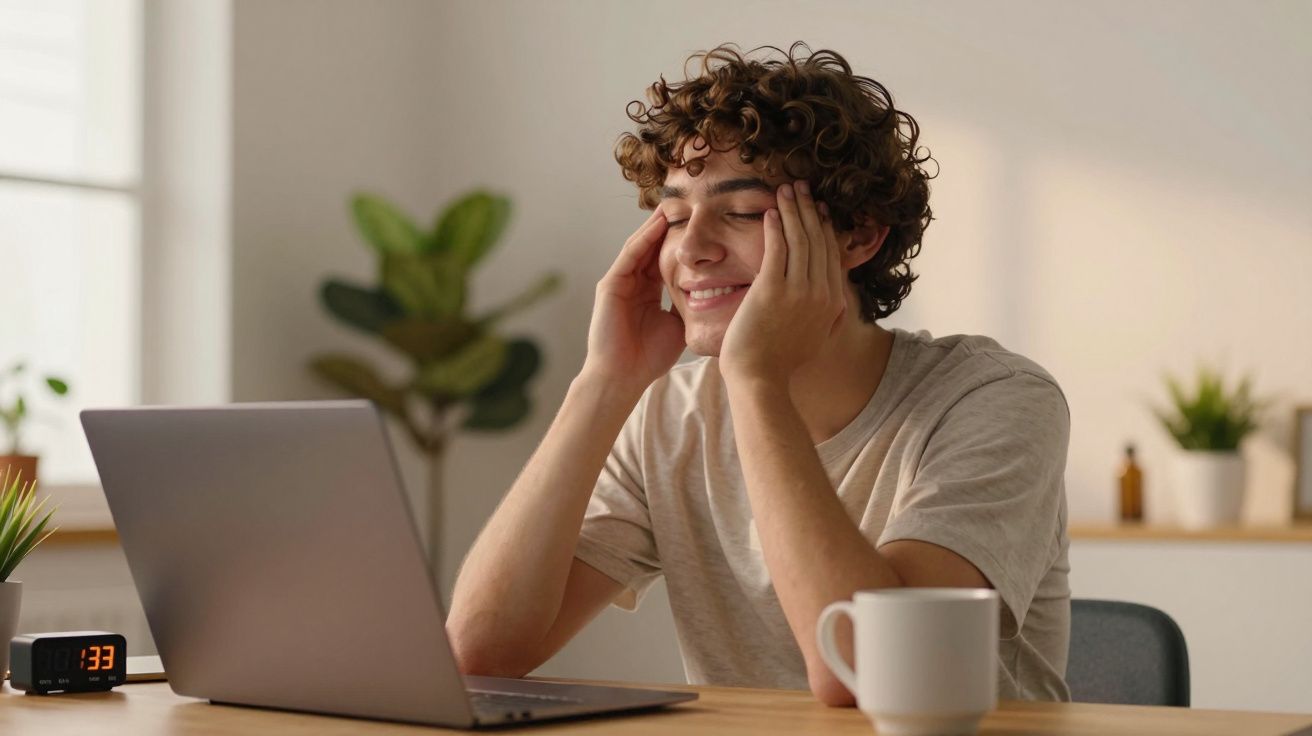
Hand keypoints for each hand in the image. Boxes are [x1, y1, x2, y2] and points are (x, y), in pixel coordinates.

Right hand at [580, 206, 685, 393]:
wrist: (622, 378)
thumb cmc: (648, 359)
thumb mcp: (677, 326)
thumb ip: (688, 307)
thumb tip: (715, 295)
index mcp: (648, 292)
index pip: (666, 258)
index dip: (683, 242)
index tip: (703, 226)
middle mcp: (633, 282)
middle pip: (653, 245)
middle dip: (670, 225)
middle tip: (690, 203)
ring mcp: (620, 281)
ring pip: (641, 244)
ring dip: (657, 224)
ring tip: (676, 204)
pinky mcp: (611, 284)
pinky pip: (631, 254)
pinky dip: (645, 238)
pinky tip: (659, 224)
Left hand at [719, 180, 844, 386]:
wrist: (760, 379)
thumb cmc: (780, 362)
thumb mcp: (817, 339)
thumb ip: (829, 319)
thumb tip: (838, 308)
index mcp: (832, 302)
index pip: (831, 254)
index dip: (825, 227)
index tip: (818, 209)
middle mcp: (821, 293)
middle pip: (818, 240)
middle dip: (809, 209)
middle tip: (801, 187)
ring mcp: (798, 290)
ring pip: (799, 239)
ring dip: (792, 210)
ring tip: (785, 190)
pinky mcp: (773, 290)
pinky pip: (777, 249)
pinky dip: (775, 227)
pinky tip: (771, 213)